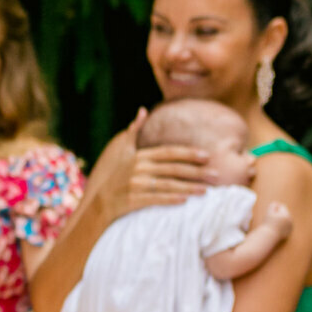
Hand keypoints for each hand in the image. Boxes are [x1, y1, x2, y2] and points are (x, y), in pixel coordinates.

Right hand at [94, 110, 210, 219]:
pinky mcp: (134, 201)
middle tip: (217, 175)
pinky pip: (157, 199)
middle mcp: (139, 170)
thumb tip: (143, 110)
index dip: (189, 153)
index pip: (169, 152)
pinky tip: (185, 200)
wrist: (95, 200)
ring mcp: (136, 186)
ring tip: (207, 190)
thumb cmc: (106, 171)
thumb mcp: (117, 147)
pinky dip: (172, 199)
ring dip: (190, 187)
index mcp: (139, 155)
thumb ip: (132, 130)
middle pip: (174, 169)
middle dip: (197, 172)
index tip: (208, 155)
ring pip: (169, 185)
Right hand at [262, 200, 293, 239]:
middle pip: (284, 213)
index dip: (275, 209)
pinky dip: (282, 226)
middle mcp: (290, 220)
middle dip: (278, 215)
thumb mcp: (269, 212)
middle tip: (272, 220)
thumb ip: (273, 205)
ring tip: (274, 225)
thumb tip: (277, 203)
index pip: (282, 207)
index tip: (270, 214)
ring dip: (280, 220)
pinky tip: (276, 229)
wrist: (269, 235)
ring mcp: (290, 226)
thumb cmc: (268, 223)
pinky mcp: (289, 231)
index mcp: (286, 214)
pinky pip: (286, 226)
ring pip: (285, 219)